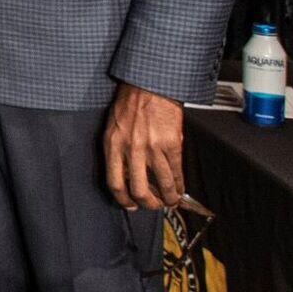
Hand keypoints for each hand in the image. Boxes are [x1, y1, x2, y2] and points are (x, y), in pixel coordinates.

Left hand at [105, 81, 185, 209]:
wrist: (150, 85)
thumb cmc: (129, 104)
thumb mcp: (113, 128)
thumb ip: (117, 150)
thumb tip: (125, 173)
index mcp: (112, 146)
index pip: (114, 182)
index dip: (122, 198)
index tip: (129, 205)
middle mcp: (130, 150)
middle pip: (137, 189)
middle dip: (146, 203)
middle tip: (152, 206)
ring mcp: (151, 148)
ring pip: (161, 183)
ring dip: (167, 197)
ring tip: (170, 201)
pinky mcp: (171, 144)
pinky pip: (175, 171)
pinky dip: (179, 183)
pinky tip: (180, 188)